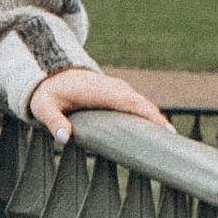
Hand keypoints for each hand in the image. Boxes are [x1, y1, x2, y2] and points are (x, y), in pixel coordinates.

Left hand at [29, 63, 170, 145]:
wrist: (53, 73)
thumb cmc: (49, 92)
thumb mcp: (43, 106)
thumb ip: (53, 121)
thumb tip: (64, 138)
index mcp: (101, 91)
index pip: (130, 102)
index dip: (149, 115)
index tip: (165, 130)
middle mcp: (115, 89)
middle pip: (143, 105)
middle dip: (159, 122)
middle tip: (174, 144)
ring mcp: (119, 91)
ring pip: (143, 106)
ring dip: (155, 122)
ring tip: (168, 143)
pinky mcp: (120, 96)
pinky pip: (138, 107)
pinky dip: (148, 118)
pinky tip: (155, 136)